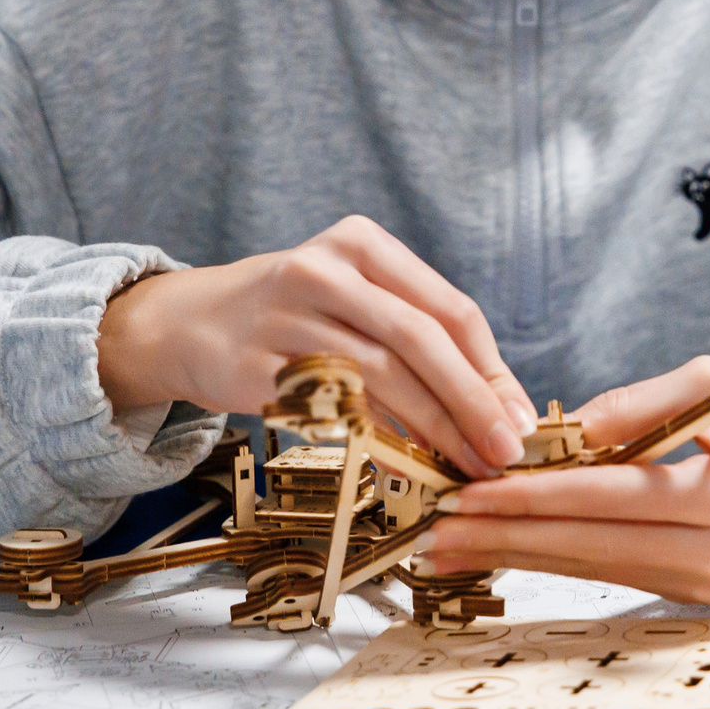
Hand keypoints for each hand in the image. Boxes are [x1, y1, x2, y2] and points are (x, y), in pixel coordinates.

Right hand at [94, 216, 535, 476]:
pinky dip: (377, 439)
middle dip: (472, 401)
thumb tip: (500, 408)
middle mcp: (325, 268)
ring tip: (465, 465)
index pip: (449, 309)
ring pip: (380, 375)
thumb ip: (419, 338)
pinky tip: (407, 464)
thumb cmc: (295, 316)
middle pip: (420, 339)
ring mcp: (286, 314)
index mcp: (362, 244)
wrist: (189, 322)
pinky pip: (331, 406)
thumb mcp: (355, 300)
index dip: (492, 369)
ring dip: (432, 427)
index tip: (520, 419)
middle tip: (505, 450)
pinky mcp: (256, 363)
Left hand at [416, 357, 709, 602]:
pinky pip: (619, 575)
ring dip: (520, 556)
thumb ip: (638, 405)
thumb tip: (558, 433)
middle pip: (587, 545)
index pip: (601, 496)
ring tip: (455, 548)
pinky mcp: (703, 598)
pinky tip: (514, 550)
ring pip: (594, 569)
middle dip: (505, 536)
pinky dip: (562, 561)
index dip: (528, 497)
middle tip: (434, 530)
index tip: (467, 491)